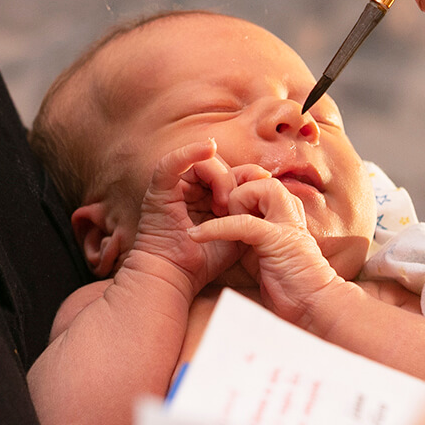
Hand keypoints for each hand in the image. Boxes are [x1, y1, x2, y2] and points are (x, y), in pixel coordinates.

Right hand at [124, 139, 268, 299]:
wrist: (177, 277)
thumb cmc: (205, 260)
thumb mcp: (236, 230)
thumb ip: (249, 207)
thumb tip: (265, 177)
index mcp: (204, 196)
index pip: (228, 172)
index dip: (246, 176)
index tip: (262, 182)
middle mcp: (187, 188)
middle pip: (216, 164)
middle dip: (233, 179)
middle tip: (237, 207)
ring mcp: (172, 187)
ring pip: (202, 163)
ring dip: (219, 177)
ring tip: (223, 205)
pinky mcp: (159, 189)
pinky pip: (172, 161)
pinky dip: (190, 151)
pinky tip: (209, 147)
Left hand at [188, 175, 353, 323]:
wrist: (313, 308)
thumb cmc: (290, 289)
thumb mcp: (262, 256)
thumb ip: (249, 239)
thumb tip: (225, 230)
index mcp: (285, 216)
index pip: (259, 185)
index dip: (237, 193)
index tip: (218, 211)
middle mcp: (289, 215)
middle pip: (261, 179)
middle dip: (236, 191)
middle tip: (218, 213)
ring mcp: (287, 225)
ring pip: (260, 188)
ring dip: (235, 202)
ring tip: (218, 222)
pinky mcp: (278, 240)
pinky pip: (243, 222)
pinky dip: (216, 227)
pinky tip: (197, 236)